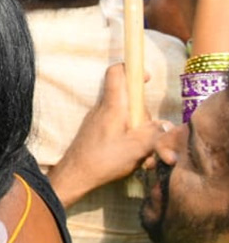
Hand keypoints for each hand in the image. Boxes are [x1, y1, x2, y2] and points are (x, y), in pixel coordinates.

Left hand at [49, 64, 166, 205]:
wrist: (76, 174)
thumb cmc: (104, 159)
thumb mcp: (137, 147)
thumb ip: (155, 133)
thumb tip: (166, 125)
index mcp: (113, 106)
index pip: (116, 73)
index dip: (131, 68)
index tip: (145, 76)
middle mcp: (104, 108)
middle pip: (130, 101)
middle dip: (145, 117)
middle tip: (152, 137)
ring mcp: (99, 120)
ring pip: (127, 118)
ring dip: (140, 134)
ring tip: (144, 157)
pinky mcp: (98, 131)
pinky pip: (119, 129)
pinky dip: (130, 141)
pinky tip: (136, 161)